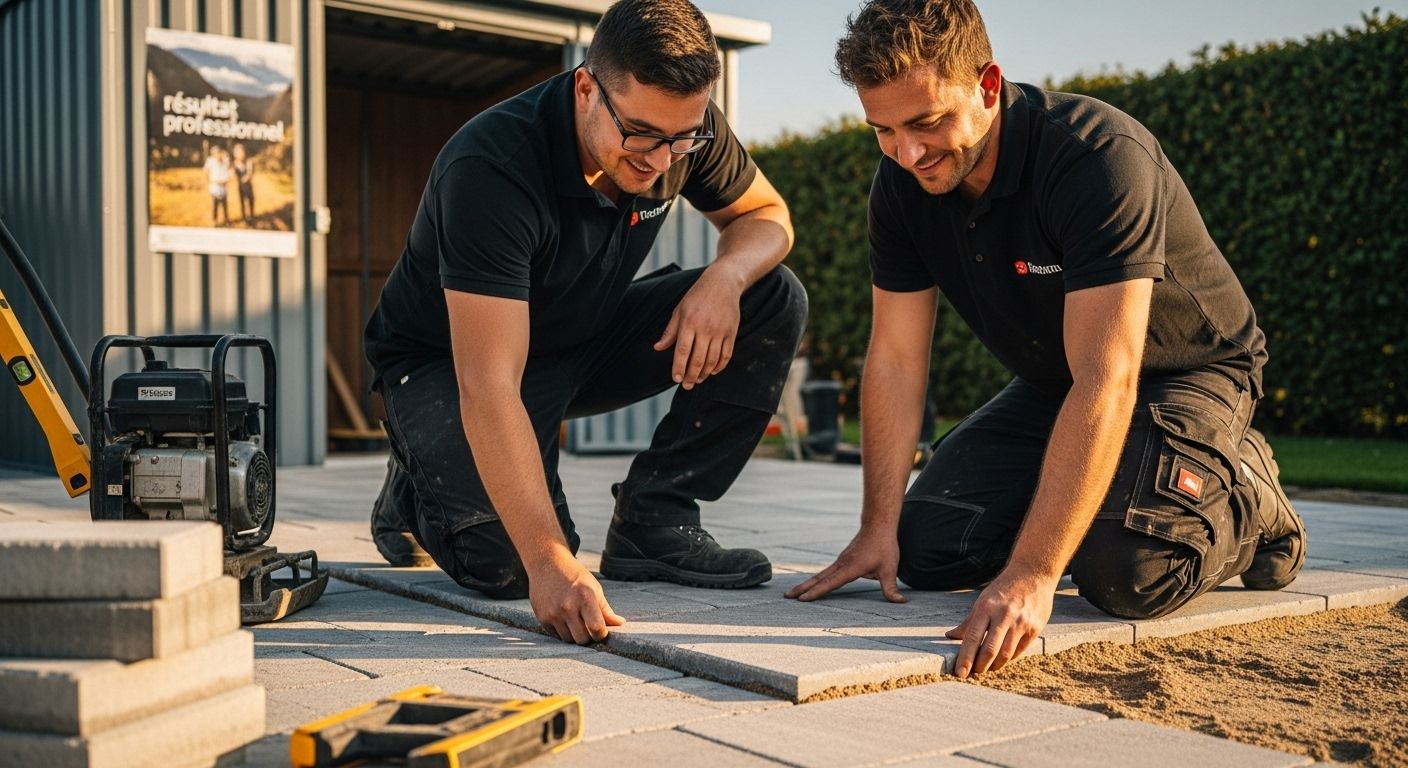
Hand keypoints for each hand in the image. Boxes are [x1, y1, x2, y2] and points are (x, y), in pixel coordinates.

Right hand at [528, 555, 625, 644]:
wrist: (548, 563)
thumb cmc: (575, 576)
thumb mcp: (594, 588)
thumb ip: (605, 609)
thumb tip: (620, 624)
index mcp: (585, 597)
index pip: (596, 628)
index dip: (602, 634)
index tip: (602, 631)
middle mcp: (568, 606)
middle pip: (582, 639)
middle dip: (589, 637)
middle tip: (589, 628)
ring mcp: (553, 613)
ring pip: (568, 639)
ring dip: (575, 635)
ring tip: (576, 622)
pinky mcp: (542, 617)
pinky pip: (556, 635)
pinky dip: (562, 631)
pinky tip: (564, 618)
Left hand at [654, 268, 742, 389]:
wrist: (723, 283)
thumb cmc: (698, 296)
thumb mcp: (679, 310)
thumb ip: (670, 331)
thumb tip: (658, 348)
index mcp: (689, 323)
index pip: (682, 351)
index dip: (678, 368)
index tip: (675, 379)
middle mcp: (705, 329)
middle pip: (698, 359)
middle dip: (691, 376)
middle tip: (686, 385)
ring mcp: (720, 331)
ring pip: (712, 360)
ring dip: (704, 373)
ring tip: (697, 380)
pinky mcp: (732, 332)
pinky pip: (726, 355)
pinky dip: (720, 366)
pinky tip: (713, 371)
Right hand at [785, 529, 905, 602]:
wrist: (878, 525)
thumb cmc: (883, 546)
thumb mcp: (889, 569)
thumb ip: (891, 588)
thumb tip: (900, 603)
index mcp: (849, 568)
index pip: (829, 583)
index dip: (816, 592)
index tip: (802, 599)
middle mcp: (841, 564)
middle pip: (818, 578)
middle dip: (802, 588)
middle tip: (786, 596)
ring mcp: (840, 561)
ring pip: (820, 574)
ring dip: (807, 583)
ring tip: (793, 592)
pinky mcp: (843, 559)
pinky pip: (826, 571)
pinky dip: (817, 579)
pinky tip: (813, 583)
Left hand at [945, 567, 1056, 677]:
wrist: (1033, 574)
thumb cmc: (1004, 588)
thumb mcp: (983, 600)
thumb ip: (969, 621)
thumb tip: (950, 636)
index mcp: (986, 607)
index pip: (972, 637)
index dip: (965, 658)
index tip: (959, 673)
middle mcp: (1004, 615)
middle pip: (989, 650)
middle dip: (979, 666)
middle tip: (973, 673)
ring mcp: (1021, 622)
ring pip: (1006, 654)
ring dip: (994, 666)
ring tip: (987, 668)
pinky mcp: (1035, 628)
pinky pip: (1020, 651)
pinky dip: (1009, 658)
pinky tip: (1002, 659)